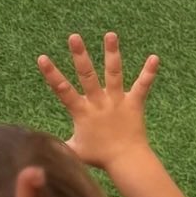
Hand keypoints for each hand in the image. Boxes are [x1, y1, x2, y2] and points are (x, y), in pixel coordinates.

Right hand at [37, 31, 157, 171]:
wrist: (126, 162)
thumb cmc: (99, 157)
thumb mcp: (74, 150)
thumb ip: (59, 144)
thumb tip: (40, 145)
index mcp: (82, 111)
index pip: (63, 90)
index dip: (52, 74)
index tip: (42, 57)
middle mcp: (99, 102)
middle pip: (87, 76)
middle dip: (80, 56)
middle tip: (74, 36)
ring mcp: (117, 101)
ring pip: (113, 73)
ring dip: (112, 53)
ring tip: (111, 34)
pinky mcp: (134, 103)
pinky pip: (142, 86)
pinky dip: (149, 72)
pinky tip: (155, 58)